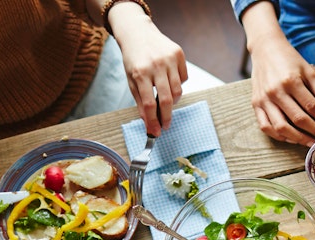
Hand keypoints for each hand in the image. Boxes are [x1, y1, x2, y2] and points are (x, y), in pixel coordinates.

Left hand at [108, 3, 187, 135]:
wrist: (138, 33)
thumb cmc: (133, 58)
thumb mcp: (131, 80)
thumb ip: (140, 101)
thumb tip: (149, 123)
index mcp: (140, 73)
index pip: (148, 104)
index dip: (153, 121)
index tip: (156, 132)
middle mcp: (156, 65)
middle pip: (166, 99)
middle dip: (166, 116)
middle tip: (166, 125)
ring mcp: (169, 59)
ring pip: (178, 90)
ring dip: (173, 100)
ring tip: (166, 100)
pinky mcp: (179, 54)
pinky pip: (183, 77)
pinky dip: (177, 83)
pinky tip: (169, 79)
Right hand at [248, 37, 314, 144]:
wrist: (265, 49)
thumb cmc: (288, 59)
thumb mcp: (308, 71)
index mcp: (291, 81)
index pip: (312, 107)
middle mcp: (275, 91)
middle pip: (298, 119)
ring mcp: (263, 99)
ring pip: (281, 127)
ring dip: (298, 139)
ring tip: (310, 142)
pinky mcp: (255, 104)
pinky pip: (265, 126)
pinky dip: (279, 136)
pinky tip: (291, 138)